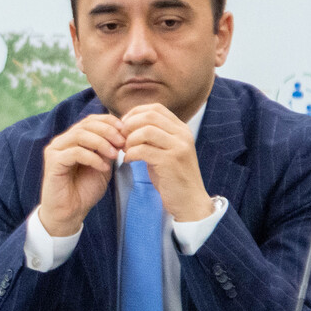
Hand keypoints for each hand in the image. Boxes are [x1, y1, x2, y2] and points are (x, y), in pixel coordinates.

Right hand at [37, 113, 125, 236]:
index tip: (126, 132)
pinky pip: (75, 152)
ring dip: (101, 143)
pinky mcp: (52, 162)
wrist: (70, 212)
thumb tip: (122, 134)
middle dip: (108, 131)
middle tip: (123, 142)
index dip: (109, 122)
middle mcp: (62, 141)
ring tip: (115, 155)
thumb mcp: (102, 165)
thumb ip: (108, 150)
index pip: (91, 120)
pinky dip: (92, 158)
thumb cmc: (84, 190)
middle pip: (85, 125)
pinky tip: (103, 167)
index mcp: (73, 139)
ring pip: (80, 135)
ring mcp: (55, 150)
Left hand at [119, 103, 214, 221]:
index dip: (135, 113)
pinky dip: (130, 154)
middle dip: (130, 125)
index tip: (124, 126)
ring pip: (146, 131)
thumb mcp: (164, 150)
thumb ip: (153, 136)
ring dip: (129, 140)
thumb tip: (127, 123)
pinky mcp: (170, 162)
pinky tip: (128, 161)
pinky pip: (143, 150)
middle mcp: (182, 135)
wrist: (189, 201)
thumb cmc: (171, 176)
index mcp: (181, 129)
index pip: (156, 108)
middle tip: (121, 139)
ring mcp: (178, 147)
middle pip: (150, 116)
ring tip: (125, 150)